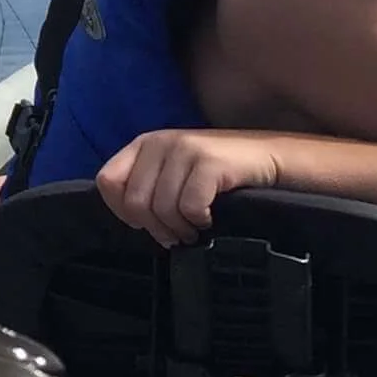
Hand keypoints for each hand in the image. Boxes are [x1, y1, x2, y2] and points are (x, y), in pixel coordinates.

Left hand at [95, 128, 283, 246]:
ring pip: (161, 209)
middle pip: (134, 202)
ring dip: (180, 229)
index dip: (123, 210)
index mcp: (144, 144)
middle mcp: (159, 142)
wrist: (269, 160)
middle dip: (155, 227)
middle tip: (177, 235)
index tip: (146, 222)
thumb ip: (147, 188)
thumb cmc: (219, 177)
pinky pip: (189, 207)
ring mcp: (184, 148)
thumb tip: (129, 219)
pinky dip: (200, 221)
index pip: (107, 181)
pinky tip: (210, 218)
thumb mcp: (174, 175)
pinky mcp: (209, 161)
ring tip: (194, 228)